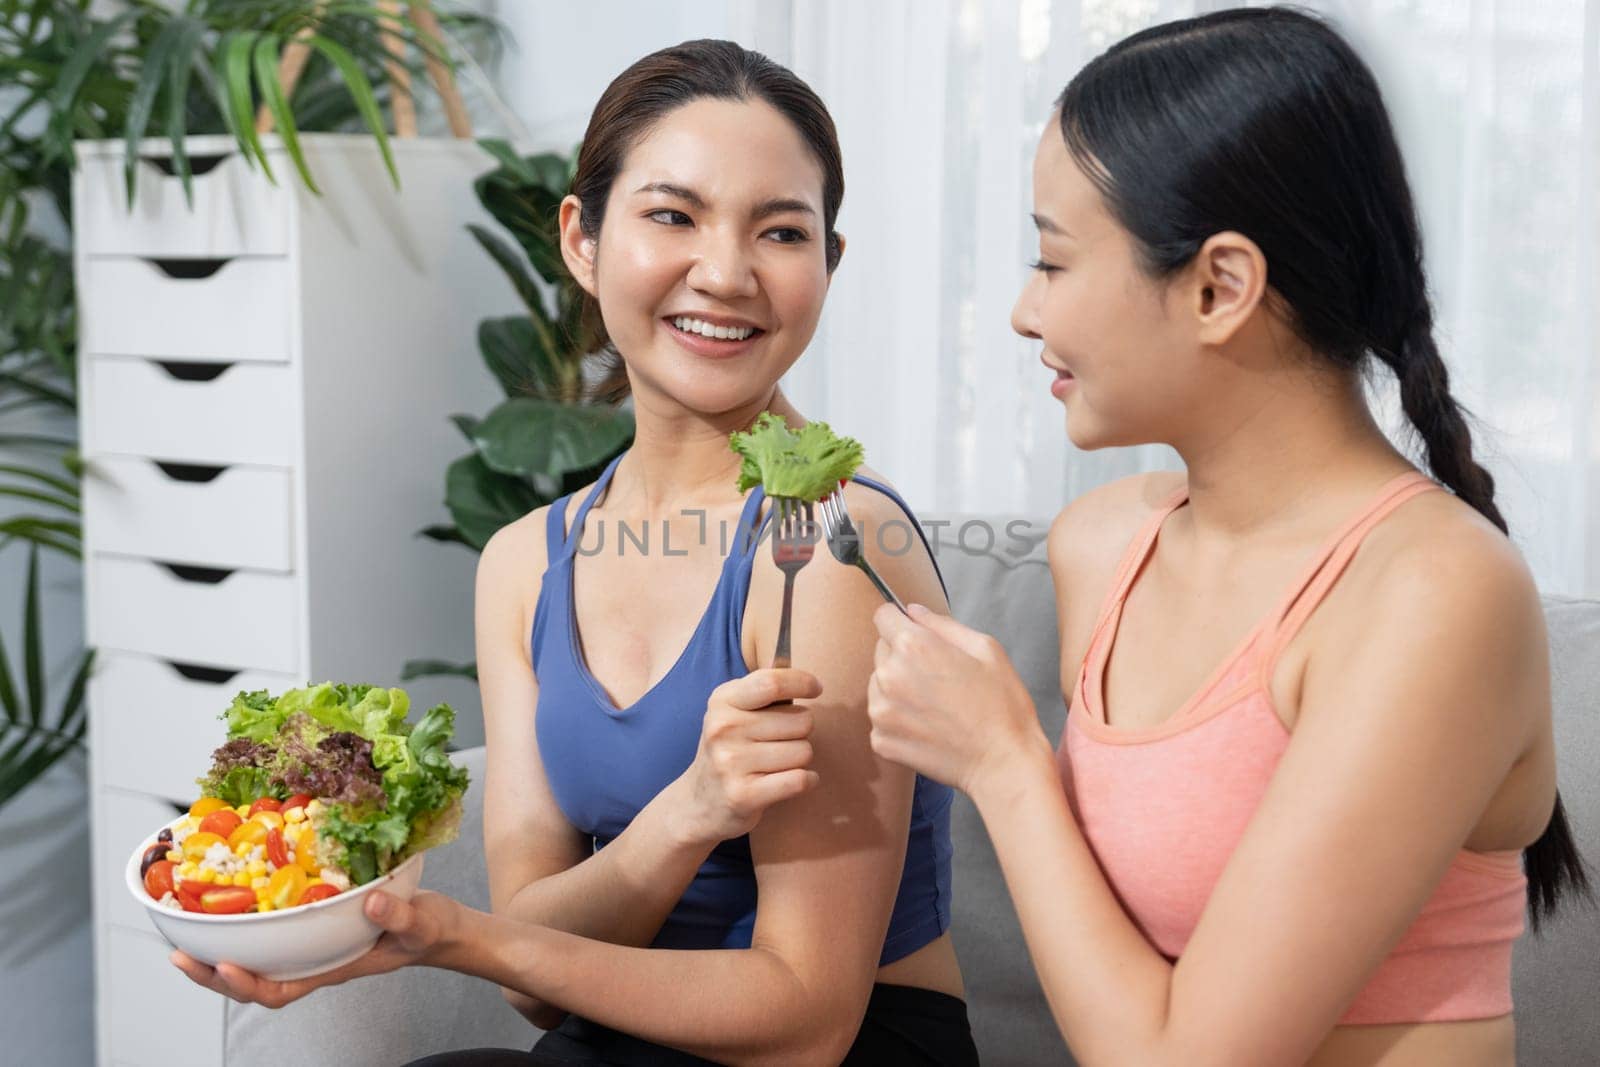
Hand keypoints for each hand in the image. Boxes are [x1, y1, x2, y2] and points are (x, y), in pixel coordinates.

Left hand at [169, 889, 460, 1008]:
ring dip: (217, 956)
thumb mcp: (421, 922)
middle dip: (212, 975)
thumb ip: (397, 915)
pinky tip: (226, 910)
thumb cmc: (430, 931)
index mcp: (333, 968)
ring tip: (185, 942)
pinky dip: (242, 928)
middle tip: (180, 956)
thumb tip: (368, 901)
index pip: (280, 989)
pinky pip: (269, 936)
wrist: (440, 928)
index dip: (246, 982)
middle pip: (252, 983)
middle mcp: (313, 961)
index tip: (224, 964)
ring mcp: (311, 946)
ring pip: (254, 962)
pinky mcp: (313, 926)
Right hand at [675, 668, 822, 844]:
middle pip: (800, 720)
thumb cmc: (729, 750)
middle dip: (802, 730)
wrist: (698, 803)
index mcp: (723, 702)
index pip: (772, 683)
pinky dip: (807, 780)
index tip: (815, 688)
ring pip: (804, 751)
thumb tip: (809, 681)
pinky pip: (799, 779)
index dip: (802, 682)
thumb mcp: (734, 712)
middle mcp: (723, 729)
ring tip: (778, 764)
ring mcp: (731, 763)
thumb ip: (765, 692)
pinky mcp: (744, 795)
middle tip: (781, 741)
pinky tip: (793, 780)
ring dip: (800, 759)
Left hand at [867, 603, 1047, 796]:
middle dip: (903, 656)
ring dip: (897, 688)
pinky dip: (899, 720)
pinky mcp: (881, 740)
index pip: (883, 616)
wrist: (1003, 764)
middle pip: (881, 651)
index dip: (900, 621)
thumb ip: (943, 624)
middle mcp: (889, 676)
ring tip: (934, 704)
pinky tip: (928, 726)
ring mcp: (881, 712)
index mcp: (913, 646)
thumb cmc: (1002, 705)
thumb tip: (913, 611)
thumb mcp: (985, 649)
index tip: (914, 633)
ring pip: (878, 684)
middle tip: (938, 677)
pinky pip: (881, 718)